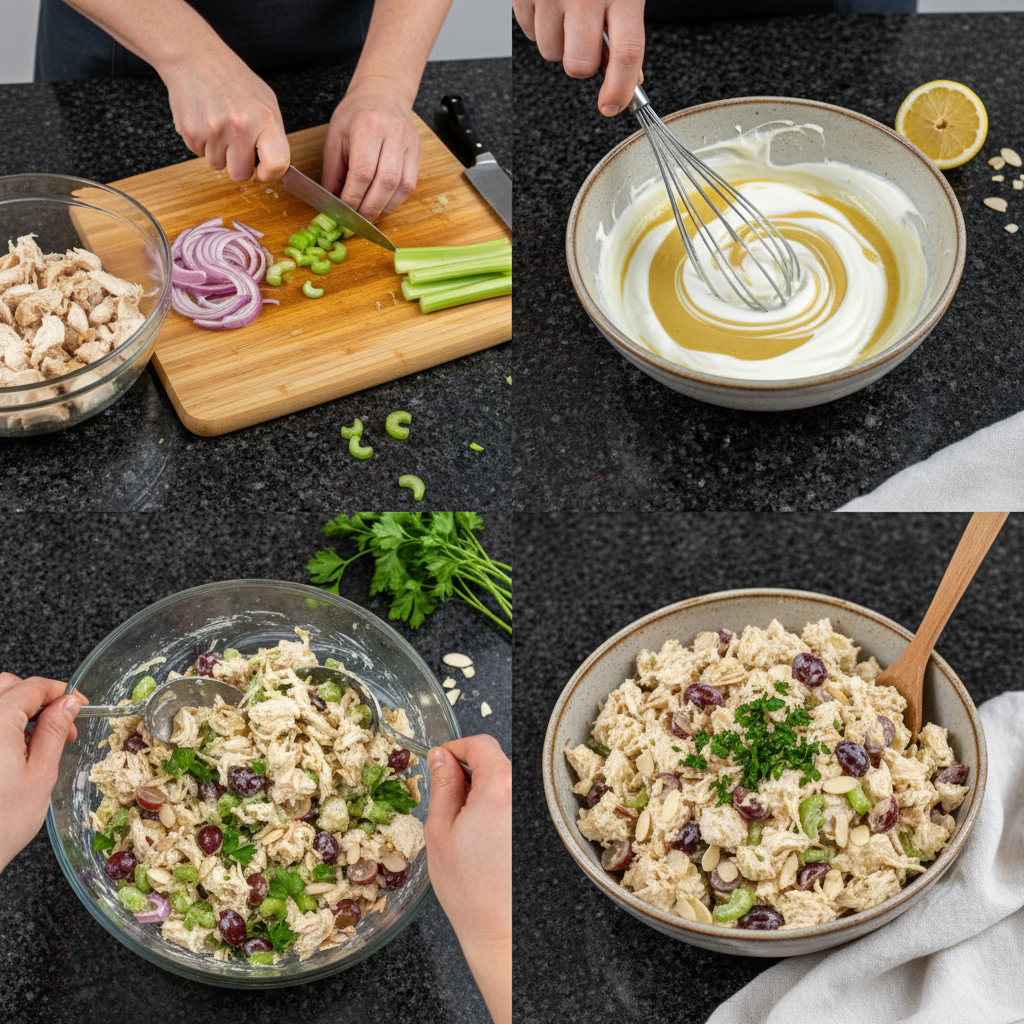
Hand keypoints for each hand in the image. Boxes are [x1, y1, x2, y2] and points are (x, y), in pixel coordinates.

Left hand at [0, 675, 87, 873]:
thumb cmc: (1, 823)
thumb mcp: (41, 774)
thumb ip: (54, 731)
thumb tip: (69, 703)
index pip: (32, 687)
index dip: (61, 691)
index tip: (79, 704)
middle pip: (7, 685)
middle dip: (37, 696)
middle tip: (61, 721)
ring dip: (18, 708)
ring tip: (39, 736)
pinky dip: (3, 724)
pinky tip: (15, 746)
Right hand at [161, 41, 289, 182]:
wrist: (195, 57)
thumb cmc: (233, 80)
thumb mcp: (265, 101)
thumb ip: (272, 136)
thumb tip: (274, 166)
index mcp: (265, 119)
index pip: (277, 164)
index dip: (270, 174)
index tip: (263, 170)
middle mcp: (241, 126)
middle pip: (241, 174)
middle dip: (238, 162)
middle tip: (235, 139)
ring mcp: (214, 130)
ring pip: (218, 165)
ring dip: (218, 151)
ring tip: (218, 123)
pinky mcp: (191, 132)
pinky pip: (199, 154)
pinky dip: (202, 142)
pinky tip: (204, 120)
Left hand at [322, 77, 421, 221]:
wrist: (382, 94)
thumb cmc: (355, 116)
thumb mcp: (335, 139)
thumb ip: (333, 173)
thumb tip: (332, 204)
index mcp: (367, 127)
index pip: (362, 172)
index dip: (353, 198)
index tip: (343, 213)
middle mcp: (393, 134)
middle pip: (385, 182)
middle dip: (370, 208)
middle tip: (357, 222)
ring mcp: (409, 144)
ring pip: (401, 187)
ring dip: (384, 209)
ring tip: (369, 218)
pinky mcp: (418, 153)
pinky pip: (410, 186)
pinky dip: (395, 201)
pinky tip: (383, 206)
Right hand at [424, 735, 510, 1023]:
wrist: (500, 930)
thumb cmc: (467, 887)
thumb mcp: (440, 830)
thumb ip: (442, 785)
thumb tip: (441, 757)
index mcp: (500, 786)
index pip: (480, 744)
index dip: (456, 748)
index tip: (440, 760)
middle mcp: (525, 793)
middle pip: (495, 761)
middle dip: (469, 771)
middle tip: (447, 797)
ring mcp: (537, 811)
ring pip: (506, 783)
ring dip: (485, 791)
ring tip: (465, 824)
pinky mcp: (543, 827)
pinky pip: (517, 804)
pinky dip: (500, 808)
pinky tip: (485, 837)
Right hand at [514, 0, 644, 115]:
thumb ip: (627, 28)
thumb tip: (628, 76)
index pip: (625, 53)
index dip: (619, 88)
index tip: (612, 105)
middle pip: (578, 65)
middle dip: (582, 64)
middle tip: (587, 42)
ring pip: (550, 52)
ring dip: (559, 42)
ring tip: (567, 11)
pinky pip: (527, 31)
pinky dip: (538, 24)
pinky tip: (550, 2)